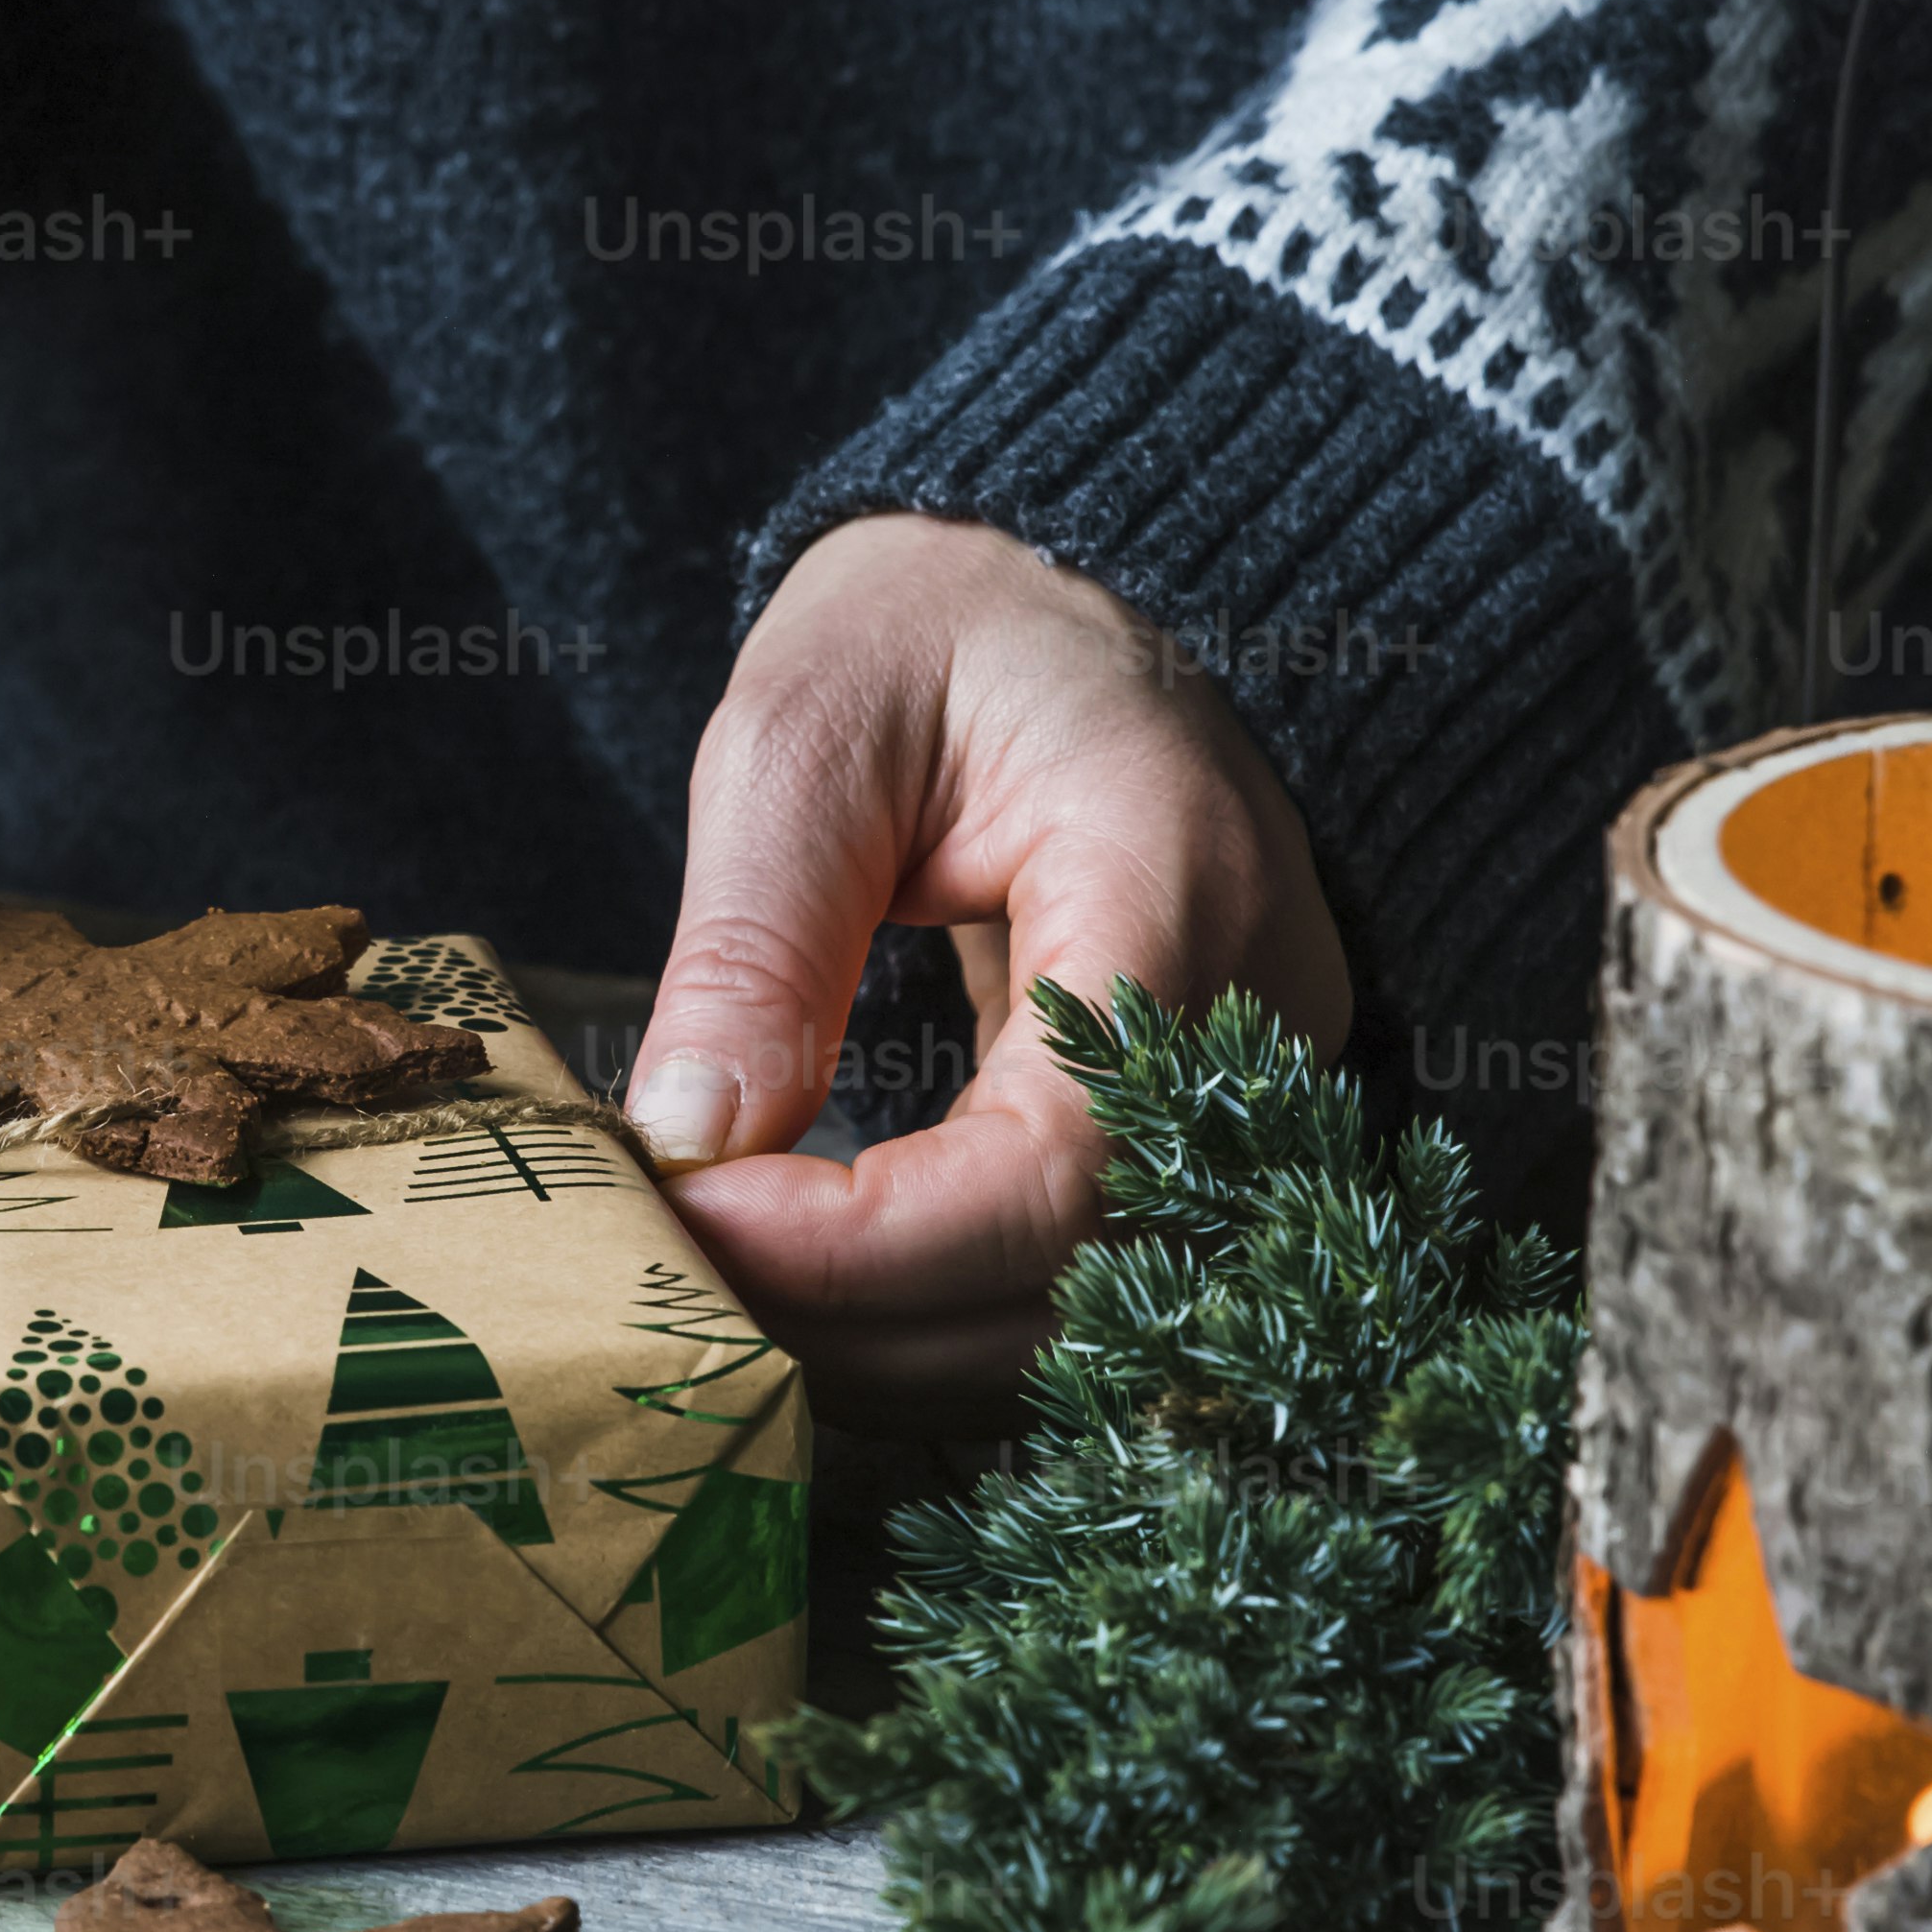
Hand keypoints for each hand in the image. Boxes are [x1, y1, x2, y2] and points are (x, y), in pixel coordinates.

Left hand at [625, 516, 1350, 1426]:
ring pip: (1089, 1315)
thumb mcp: (806, 732)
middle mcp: (1261, 1014)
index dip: (871, 1242)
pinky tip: (809, 1284)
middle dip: (860, 1320)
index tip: (698, 1221)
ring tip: (719, 1290)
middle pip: (1082, 1275)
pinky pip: (1085, 1274)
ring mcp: (1256, 1089)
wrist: (1063, 590)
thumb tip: (689, 1145)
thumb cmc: (940, 625)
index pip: (1057, 1160)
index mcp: (1174, 882)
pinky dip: (939, 1311)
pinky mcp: (1206, 1131)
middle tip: (670, 1282)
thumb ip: (757, 940)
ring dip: (892, 1341)